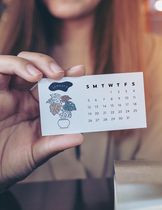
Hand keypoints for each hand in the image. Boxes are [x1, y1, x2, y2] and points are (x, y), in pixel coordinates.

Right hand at [0, 52, 83, 190]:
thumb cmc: (12, 161)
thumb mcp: (37, 153)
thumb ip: (56, 144)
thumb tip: (80, 137)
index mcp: (39, 108)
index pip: (55, 87)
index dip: (68, 77)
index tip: (81, 71)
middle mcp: (24, 97)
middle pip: (38, 68)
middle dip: (50, 65)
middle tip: (61, 74)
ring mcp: (7, 93)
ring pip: (19, 63)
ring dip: (33, 63)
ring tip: (42, 75)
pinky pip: (0, 69)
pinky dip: (15, 66)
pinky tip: (29, 76)